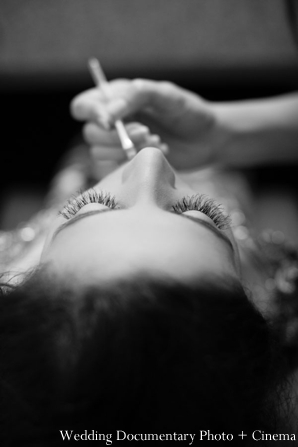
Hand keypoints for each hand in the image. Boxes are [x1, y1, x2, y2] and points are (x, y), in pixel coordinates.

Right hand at [70, 79, 222, 169]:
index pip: (83, 106)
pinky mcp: (128, 162)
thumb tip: (108, 114)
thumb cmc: (188, 111)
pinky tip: (160, 150)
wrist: (208, 138)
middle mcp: (113, 120)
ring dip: (127, 149)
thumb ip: (136, 96)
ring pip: (100, 153)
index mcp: (116, 98)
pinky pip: (118, 166)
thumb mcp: (167, 95)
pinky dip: (137, 160)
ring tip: (155, 140)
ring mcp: (119, 143)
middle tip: (146, 131)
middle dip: (116, 136)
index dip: (91, 114)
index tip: (111, 122)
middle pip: (90, 133)